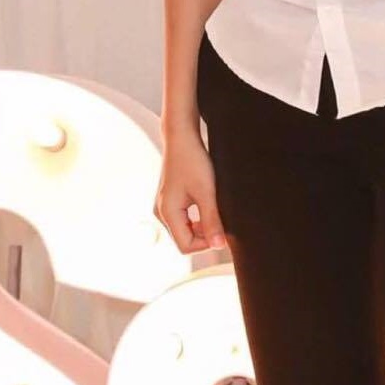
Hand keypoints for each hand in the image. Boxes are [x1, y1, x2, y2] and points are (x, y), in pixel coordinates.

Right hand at [155, 122, 228, 254]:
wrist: (182, 137)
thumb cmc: (193, 161)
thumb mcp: (207, 192)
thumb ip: (212, 220)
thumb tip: (219, 246)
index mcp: (167, 212)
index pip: (186, 247)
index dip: (206, 244)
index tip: (223, 230)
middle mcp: (161, 213)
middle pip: (184, 240)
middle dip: (205, 236)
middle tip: (222, 219)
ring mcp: (163, 207)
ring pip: (185, 231)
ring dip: (202, 227)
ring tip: (215, 210)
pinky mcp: (169, 201)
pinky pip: (184, 220)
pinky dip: (197, 219)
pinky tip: (208, 206)